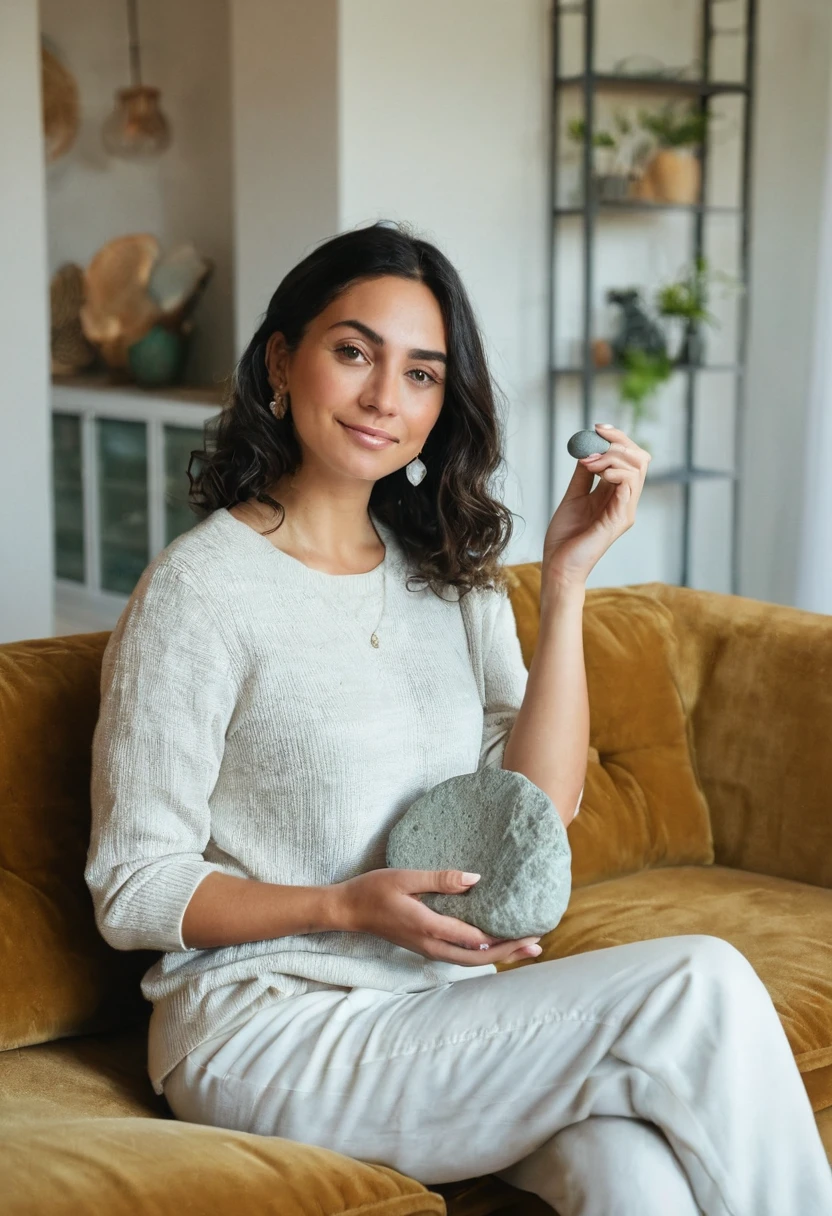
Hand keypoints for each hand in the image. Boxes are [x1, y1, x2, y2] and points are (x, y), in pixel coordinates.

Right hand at [335, 868, 542, 965]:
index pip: (474, 939)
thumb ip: (441, 879)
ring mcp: (427, 949)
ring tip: (523, 949)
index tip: (529, 931)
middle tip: (536, 946)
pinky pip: (459, 956)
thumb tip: (476, 880)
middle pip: (478, 958)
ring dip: (498, 956)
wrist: (348, 910)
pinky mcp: (425, 946)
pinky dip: (481, 953)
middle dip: (509, 953)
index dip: (504, 938)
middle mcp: (430, 944)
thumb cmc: (374, 889)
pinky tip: (492, 944)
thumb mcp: (406, 877)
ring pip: (469, 961)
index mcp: (428, 927)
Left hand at [542, 423, 650, 588]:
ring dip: (613, 455)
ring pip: (637, 468)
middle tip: (596, 435)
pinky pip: (628, 485)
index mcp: (616, 494)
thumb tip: (586, 448)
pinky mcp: (621, 519)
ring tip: (589, 461)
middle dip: (619, 440)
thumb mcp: (573, 496)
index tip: (597, 427)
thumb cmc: (564, 537)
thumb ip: (583, 474)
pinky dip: (615, 471)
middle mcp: (626, 500)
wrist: (558, 565)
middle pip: (639, 458)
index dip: (617, 438)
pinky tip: (596, 472)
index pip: (629, 458)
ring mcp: (626, 510)